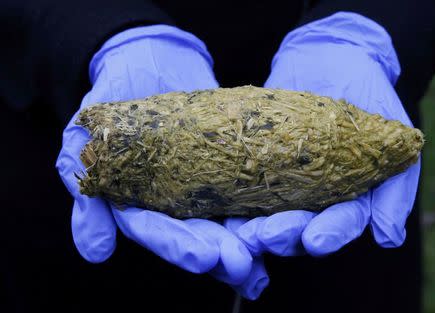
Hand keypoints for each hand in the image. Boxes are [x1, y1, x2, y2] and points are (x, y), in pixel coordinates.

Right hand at [55, 25, 267, 297]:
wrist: (156, 61)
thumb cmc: (114, 95)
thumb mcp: (82, 133)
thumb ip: (79, 186)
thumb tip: (94, 251)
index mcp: (142, 203)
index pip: (159, 232)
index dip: (179, 247)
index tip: (204, 257)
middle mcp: (179, 202)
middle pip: (203, 234)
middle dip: (224, 250)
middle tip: (244, 261)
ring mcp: (210, 183)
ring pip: (234, 217)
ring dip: (257, 236)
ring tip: (279, 242)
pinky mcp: (236, 162)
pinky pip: (257, 184)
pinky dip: (276, 202)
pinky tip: (299, 216)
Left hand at [233, 12, 420, 256]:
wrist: (325, 56)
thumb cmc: (365, 93)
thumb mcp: (389, 133)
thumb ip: (396, 185)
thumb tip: (389, 239)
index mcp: (346, 197)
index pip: (339, 224)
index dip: (329, 234)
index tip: (316, 240)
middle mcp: (311, 198)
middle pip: (298, 228)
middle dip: (284, 234)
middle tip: (267, 235)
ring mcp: (280, 182)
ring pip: (266, 216)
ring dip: (254, 228)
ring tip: (244, 231)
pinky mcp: (253, 164)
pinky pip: (240, 186)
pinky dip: (231, 200)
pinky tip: (221, 209)